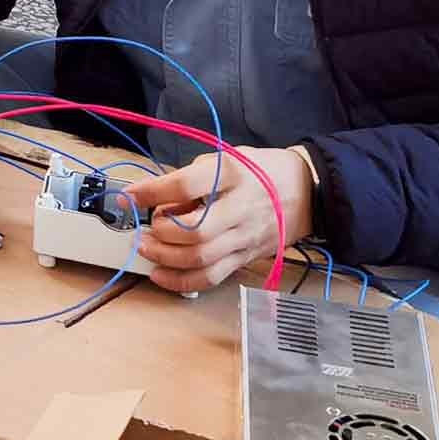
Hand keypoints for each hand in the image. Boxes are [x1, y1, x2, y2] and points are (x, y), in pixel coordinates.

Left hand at [117, 144, 315, 294]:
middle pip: (195, 231)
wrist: (307, 191)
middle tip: (146, 228)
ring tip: (147, 249)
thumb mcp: (226, 158)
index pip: (187, 185)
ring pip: (201, 259)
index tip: (132, 195)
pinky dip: (181, 281)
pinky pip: (211, 277)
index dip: (153, 192)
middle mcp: (240, 209)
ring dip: (166, 258)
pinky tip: (161, 275)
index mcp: (232, 175)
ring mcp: (244, 237)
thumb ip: (192, 179)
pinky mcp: (245, 258)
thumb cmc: (260, 170)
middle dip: (161, 233)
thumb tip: (156, 200)